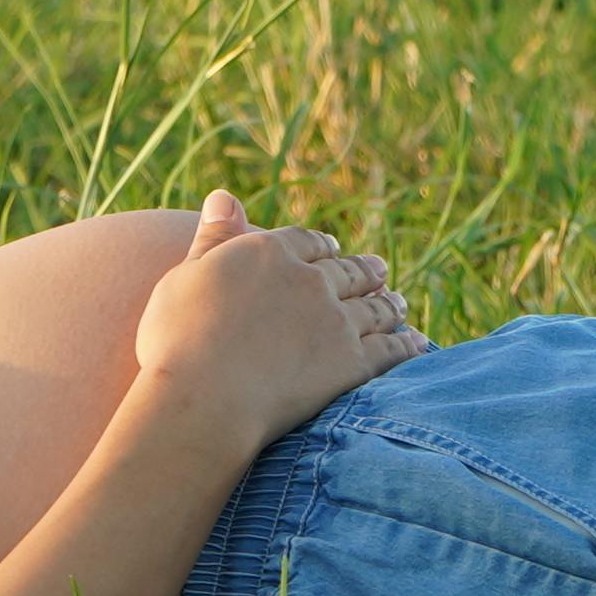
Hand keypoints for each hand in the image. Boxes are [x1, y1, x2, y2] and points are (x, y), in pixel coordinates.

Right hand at [126, 190, 429, 449]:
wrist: (203, 399)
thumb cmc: (177, 342)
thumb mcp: (184, 278)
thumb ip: (212, 239)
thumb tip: (224, 195)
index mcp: (268, 252)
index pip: (306, 242)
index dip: (322, 247)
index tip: (332, 250)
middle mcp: (310, 280)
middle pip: (348, 271)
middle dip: (365, 271)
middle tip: (380, 271)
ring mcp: (336, 320)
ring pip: (375, 306)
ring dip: (390, 303)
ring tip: (399, 303)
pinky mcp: (354, 363)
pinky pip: (391, 349)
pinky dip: (408, 344)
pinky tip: (419, 344)